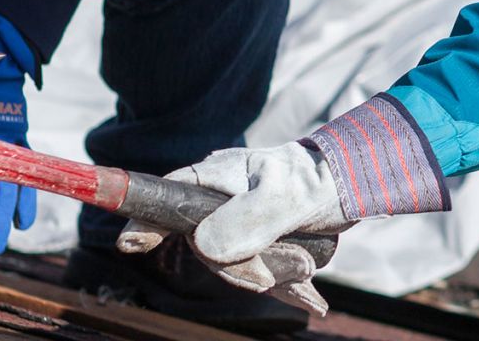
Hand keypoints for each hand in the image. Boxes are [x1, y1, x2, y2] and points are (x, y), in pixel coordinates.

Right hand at [117, 143, 349, 302]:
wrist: (351, 184)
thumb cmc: (316, 181)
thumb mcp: (283, 197)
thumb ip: (246, 220)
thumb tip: (204, 246)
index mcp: (214, 179)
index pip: (166, 200)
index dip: (143, 222)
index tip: (127, 243)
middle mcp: (218, 203)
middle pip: (205, 249)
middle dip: (245, 266)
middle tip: (290, 265)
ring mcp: (237, 224)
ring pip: (235, 266)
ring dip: (274, 273)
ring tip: (306, 263)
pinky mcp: (257, 243)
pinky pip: (260, 273)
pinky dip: (285, 285)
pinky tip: (311, 298)